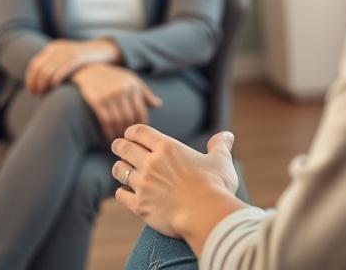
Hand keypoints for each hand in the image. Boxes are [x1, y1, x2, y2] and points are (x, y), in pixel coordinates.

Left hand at [25, 38, 119, 94]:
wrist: (101, 51)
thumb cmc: (82, 61)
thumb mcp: (65, 59)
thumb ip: (53, 66)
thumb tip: (37, 82)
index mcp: (53, 47)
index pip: (35, 63)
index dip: (30, 78)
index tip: (30, 90)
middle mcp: (58, 48)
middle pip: (39, 68)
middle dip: (35, 83)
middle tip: (35, 94)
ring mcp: (67, 51)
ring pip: (48, 70)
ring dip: (43, 84)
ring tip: (43, 93)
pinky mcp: (77, 57)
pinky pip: (61, 70)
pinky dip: (55, 80)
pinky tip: (54, 87)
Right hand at [72, 64, 162, 140]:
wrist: (88, 69)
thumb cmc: (113, 77)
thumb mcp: (130, 80)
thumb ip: (144, 93)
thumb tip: (158, 105)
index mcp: (133, 85)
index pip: (141, 111)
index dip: (141, 126)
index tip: (139, 135)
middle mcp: (123, 90)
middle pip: (129, 117)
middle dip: (129, 131)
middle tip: (129, 142)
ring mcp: (110, 95)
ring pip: (118, 120)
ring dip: (118, 133)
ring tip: (119, 141)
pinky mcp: (97, 100)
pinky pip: (105, 120)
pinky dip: (108, 131)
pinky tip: (108, 137)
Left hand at [111, 125, 240, 239]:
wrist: (206, 214)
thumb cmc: (215, 185)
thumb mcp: (220, 160)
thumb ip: (220, 145)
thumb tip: (227, 135)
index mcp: (167, 147)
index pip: (138, 131)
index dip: (132, 132)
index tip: (131, 135)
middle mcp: (151, 163)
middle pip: (123, 148)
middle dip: (119, 146)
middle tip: (118, 147)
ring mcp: (143, 184)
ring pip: (119, 170)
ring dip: (119, 169)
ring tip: (122, 170)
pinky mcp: (139, 205)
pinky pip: (121, 195)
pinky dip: (122, 192)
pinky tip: (126, 192)